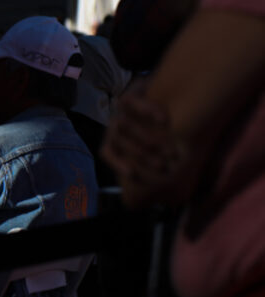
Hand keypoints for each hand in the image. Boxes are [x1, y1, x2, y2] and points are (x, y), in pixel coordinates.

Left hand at [101, 80, 184, 208]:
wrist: (187, 97)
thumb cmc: (178, 139)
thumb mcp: (165, 168)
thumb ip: (150, 187)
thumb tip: (133, 207)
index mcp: (121, 140)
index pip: (108, 152)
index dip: (118, 163)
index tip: (132, 174)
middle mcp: (120, 123)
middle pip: (116, 139)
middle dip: (138, 154)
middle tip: (163, 165)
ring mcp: (127, 106)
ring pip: (121, 123)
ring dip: (144, 137)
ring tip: (170, 147)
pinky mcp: (135, 89)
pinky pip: (132, 101)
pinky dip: (147, 110)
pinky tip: (164, 119)